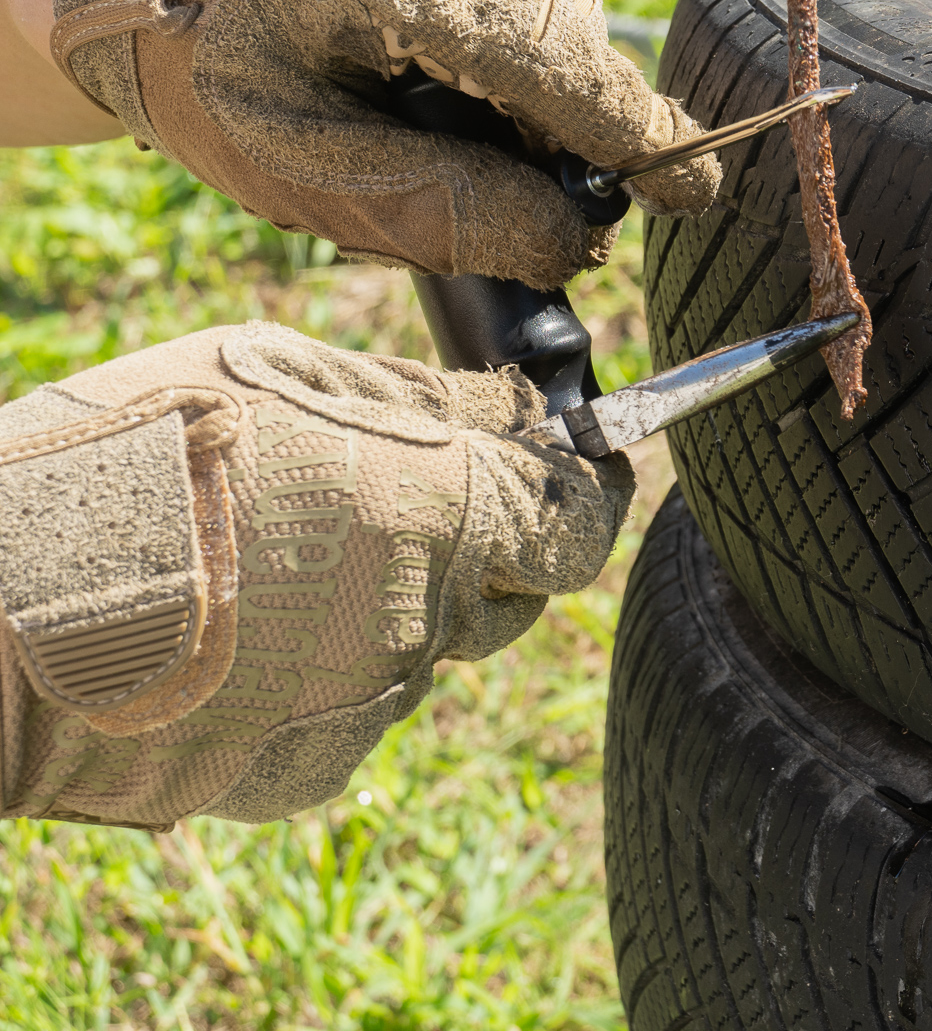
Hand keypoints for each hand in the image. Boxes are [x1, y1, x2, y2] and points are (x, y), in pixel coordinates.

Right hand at [0, 324, 631, 828]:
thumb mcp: (279, 374)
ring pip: (422, 647)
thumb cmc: (127, 460)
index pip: (581, 522)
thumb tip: (519, 414)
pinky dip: (320, 670)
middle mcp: (427, 618)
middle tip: (390, 504)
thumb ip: (424, 401)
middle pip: (507, 591)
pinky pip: (352, 707)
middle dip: (480, 549)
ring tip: (265, 562)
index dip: (590, 496)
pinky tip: (238, 630)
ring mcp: (370, 704)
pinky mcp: (309, 770)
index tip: (583, 475)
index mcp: (441, 510)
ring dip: (383, 605)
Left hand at [47, 0, 720, 289]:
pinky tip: (461, 23)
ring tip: (462, 91)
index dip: (625, 128)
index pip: (543, 48)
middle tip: (524, 172)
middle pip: (567, 16)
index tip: (691, 188)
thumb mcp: (298, 172)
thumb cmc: (210, 75)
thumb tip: (575, 241)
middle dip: (573, 110)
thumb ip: (441, 213)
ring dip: (547, 55)